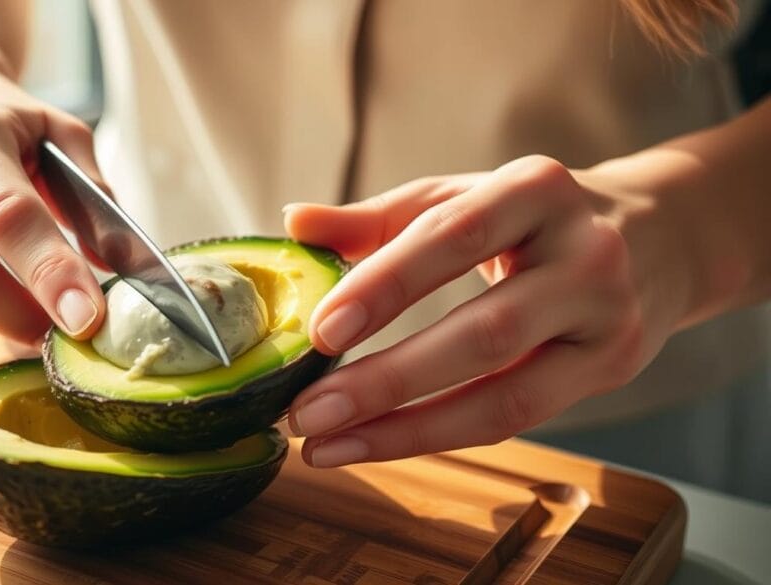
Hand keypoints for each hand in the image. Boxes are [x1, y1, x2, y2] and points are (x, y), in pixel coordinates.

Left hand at [284, 155, 686, 466]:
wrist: (657, 237)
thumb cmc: (533, 217)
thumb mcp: (464, 196)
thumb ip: (380, 216)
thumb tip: (294, 222)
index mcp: (535, 189)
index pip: (453, 236)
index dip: (386, 285)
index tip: (321, 330)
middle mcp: (584, 253)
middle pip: (483, 332)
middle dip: (387, 380)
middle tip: (306, 412)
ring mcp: (607, 318)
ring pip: (505, 394)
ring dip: (407, 430)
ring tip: (327, 446)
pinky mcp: (611, 369)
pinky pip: (518, 417)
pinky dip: (441, 434)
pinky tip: (379, 443)